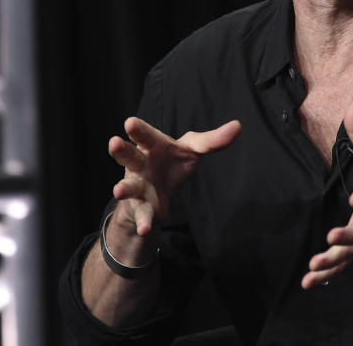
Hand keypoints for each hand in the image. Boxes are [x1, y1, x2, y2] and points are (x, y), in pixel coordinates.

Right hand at [109, 117, 241, 237]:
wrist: (158, 192)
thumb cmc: (172, 162)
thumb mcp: (192, 149)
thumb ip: (212, 140)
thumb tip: (238, 126)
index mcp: (152, 146)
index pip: (146, 135)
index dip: (139, 129)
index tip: (130, 122)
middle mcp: (140, 164)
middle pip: (129, 155)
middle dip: (122, 150)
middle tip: (114, 142)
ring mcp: (138, 186)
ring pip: (129, 186)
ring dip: (124, 188)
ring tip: (118, 190)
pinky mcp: (143, 208)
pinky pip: (143, 215)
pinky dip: (144, 222)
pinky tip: (145, 229)